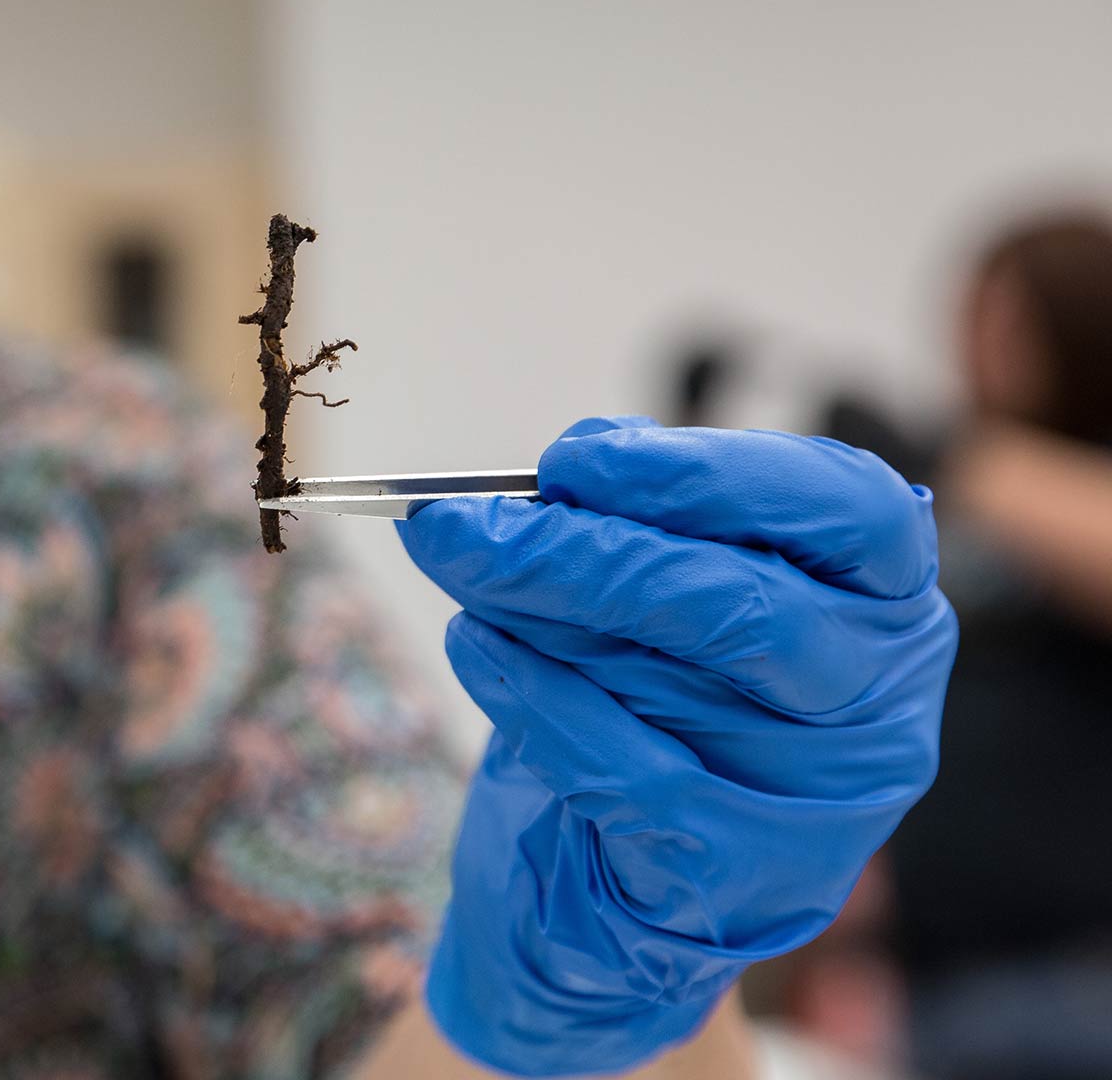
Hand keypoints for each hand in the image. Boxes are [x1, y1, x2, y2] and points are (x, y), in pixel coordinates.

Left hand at [397, 419, 956, 1077]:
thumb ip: (645, 532)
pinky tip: (472, 646)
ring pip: (678, 681)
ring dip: (541, 609)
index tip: (578, 458)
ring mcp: (818, 800)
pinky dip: (533, 697)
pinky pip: (625, 772)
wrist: (612, 885)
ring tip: (459, 562)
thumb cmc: (648, 711)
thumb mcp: (662, 602)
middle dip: (585, 551)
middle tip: (461, 520)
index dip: (716, 474)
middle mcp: (875, 702)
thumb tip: (566, 471)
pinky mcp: (735, 876)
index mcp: (884, 605)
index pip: (855, 511)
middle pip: (748, 606)